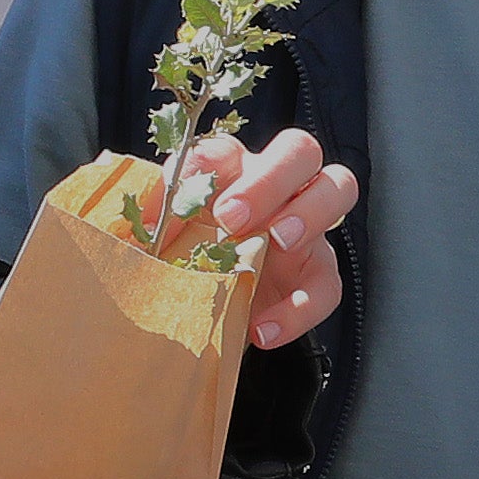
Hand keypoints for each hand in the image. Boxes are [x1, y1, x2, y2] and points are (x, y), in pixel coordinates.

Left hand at [174, 128, 356, 353]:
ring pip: (337, 189)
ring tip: (278, 243)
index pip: (224, 150)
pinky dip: (299, 308)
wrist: (202, 311)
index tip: (181, 204)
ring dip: (309, 212)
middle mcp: (274, 186)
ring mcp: (303, 225)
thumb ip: (154, 223)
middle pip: (300, 150)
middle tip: (233, 218)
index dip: (203, 170)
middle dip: (269, 179)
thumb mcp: (163, 238)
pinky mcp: (314, 272)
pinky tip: (264, 328)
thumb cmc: (183, 257)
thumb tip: (141, 225)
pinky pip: (327, 283)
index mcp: (229, 170)